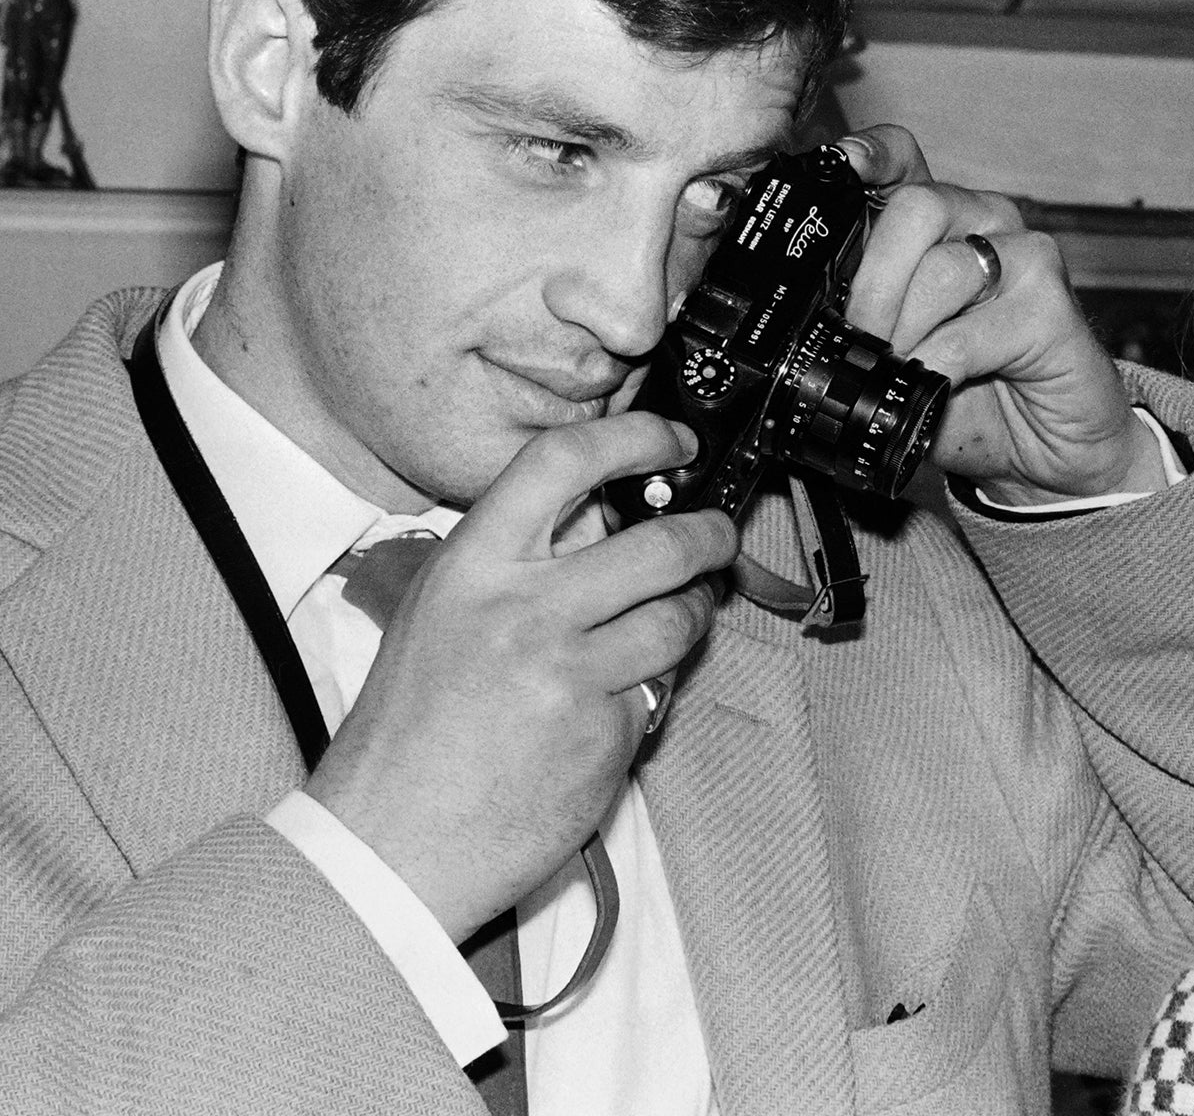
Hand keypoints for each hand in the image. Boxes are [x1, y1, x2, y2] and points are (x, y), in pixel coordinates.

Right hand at [304, 412, 734, 941]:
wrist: (390, 843)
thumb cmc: (409, 731)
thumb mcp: (440, 614)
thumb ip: (511, 562)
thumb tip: (597, 518)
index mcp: (472, 568)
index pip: (561, 463)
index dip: (633, 437)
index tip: (671, 441)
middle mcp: (523, 612)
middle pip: (659, 544)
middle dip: (708, 535)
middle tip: (717, 537)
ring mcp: (569, 675)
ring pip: (677, 619)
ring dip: (692, 616)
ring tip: (673, 620)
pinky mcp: (604, 734)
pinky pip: (656, 691)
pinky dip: (647, 692)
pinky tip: (610, 704)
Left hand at [834, 125, 1166, 505]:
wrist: (1046, 452)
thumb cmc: (974, 398)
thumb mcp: (900, 354)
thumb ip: (863, 320)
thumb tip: (809, 315)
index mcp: (943, 224)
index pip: (902, 158)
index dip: (867, 158)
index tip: (840, 170)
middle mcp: (987, 225)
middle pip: (915, 208)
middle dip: (871, 283)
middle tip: (860, 339)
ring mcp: (1026, 259)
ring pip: (941, 269)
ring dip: (902, 332)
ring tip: (896, 370)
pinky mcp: (1052, 306)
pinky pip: (971, 330)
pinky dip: (937, 366)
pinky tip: (934, 387)